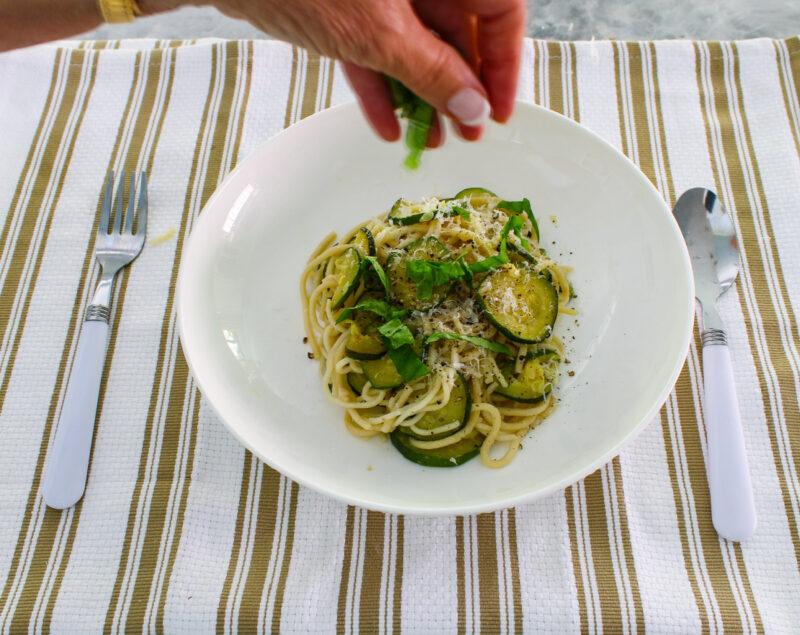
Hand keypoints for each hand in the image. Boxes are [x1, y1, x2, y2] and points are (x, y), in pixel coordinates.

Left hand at [210, 0, 524, 141]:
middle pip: (458, 32)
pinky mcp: (346, 11)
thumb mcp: (381, 36)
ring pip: (417, 46)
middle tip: (466, 134)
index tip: (497, 111)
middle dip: (461, 88)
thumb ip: (432, 73)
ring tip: (429, 141)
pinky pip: (377, 51)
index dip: (505, 63)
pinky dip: (382, 87)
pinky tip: (388, 127)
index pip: (499, 10)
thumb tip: (474, 108)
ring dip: (424, 95)